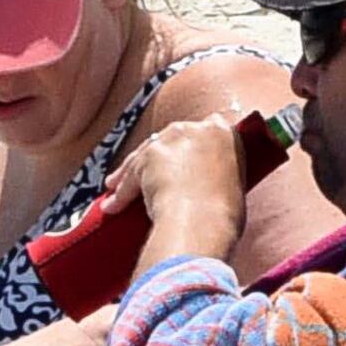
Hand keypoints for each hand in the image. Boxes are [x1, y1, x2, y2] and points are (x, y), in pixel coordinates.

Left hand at [112, 114, 251, 256]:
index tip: (188, 153)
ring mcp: (167, 142)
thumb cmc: (224, 213)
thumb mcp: (234, 184)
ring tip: (116, 188)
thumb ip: (219, 173)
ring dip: (128, 174)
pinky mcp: (145, 158)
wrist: (203, 220)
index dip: (194, 143)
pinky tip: (112, 206)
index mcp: (221, 133)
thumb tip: (208, 185)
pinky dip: (120, 194)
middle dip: (155, 157)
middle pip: (166, 140)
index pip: (206, 126)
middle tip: (147, 175)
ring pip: (142, 157)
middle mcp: (193, 129)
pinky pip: (129, 178)